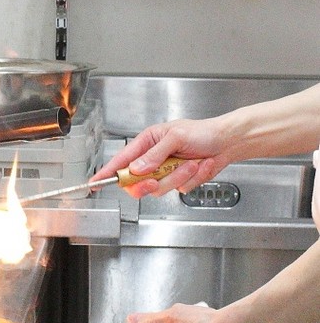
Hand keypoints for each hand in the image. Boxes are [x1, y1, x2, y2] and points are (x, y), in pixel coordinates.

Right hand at [91, 118, 233, 197]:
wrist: (228, 142)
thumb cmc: (204, 132)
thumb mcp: (176, 137)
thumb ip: (155, 155)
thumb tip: (138, 169)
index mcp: (146, 143)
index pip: (121, 160)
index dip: (107, 172)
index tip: (95, 183)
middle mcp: (153, 159)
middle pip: (136, 182)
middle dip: (148, 183)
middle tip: (155, 181)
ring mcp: (165, 172)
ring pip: (159, 188)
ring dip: (178, 177)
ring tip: (192, 163)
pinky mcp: (178, 181)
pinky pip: (178, 189)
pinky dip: (191, 179)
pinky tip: (199, 166)